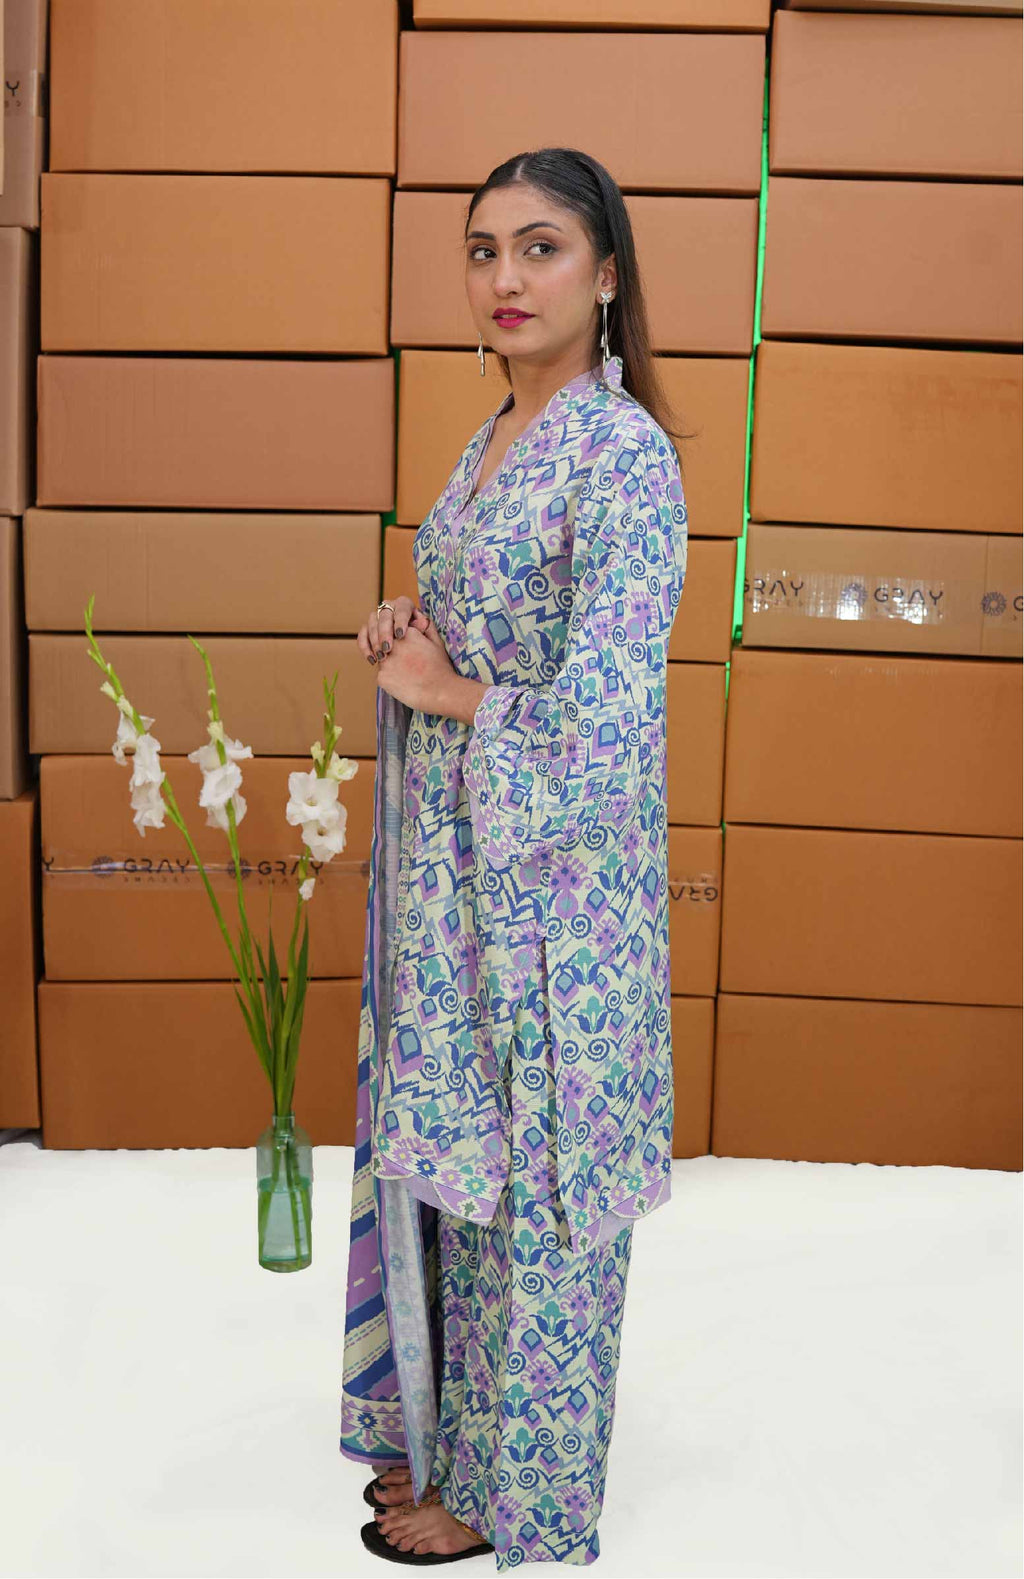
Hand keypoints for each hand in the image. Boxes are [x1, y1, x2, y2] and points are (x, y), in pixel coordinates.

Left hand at [359, 596, 458, 713]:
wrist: (440, 692)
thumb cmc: (441, 668)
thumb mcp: (436, 641)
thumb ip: (424, 626)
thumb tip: (416, 616)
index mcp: (406, 632)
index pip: (394, 631)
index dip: (400, 639)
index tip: (408, 649)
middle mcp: (393, 644)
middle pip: (384, 643)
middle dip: (389, 649)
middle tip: (406, 663)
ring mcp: (385, 661)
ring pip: (381, 659)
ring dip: (389, 665)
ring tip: (406, 674)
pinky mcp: (381, 677)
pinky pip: (382, 675)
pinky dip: (390, 679)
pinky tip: (403, 684)